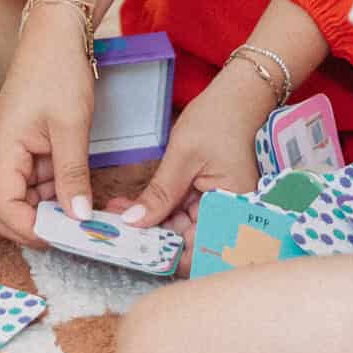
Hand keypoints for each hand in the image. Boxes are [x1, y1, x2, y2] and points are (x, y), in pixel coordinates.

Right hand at [0, 11, 97, 241]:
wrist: (57, 33)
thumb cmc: (58, 71)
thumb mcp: (71, 126)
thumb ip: (72, 174)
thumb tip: (78, 218)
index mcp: (2, 153)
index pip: (6, 212)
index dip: (35, 232)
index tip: (70, 237)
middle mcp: (2, 158)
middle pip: (12, 212)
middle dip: (42, 227)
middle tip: (80, 233)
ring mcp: (16, 153)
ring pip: (29, 200)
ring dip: (54, 211)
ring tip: (89, 216)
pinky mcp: (30, 148)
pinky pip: (40, 182)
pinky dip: (59, 191)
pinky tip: (83, 194)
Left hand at [115, 65, 268, 265]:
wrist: (236, 97)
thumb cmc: (219, 119)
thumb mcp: (183, 156)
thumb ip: (160, 193)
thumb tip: (134, 222)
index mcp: (232, 210)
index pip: (198, 251)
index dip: (166, 256)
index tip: (133, 249)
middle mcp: (228, 216)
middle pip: (186, 242)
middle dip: (151, 237)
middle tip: (116, 228)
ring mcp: (218, 209)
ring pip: (180, 229)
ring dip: (150, 224)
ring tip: (118, 213)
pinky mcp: (208, 200)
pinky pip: (182, 214)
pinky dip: (159, 210)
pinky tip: (133, 206)